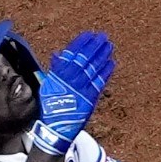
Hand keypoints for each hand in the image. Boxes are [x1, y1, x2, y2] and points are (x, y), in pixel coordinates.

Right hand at [30, 32, 115, 155]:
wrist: (56, 127)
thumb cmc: (51, 105)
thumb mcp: (49, 85)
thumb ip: (55, 69)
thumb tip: (58, 54)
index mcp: (59, 74)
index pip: (72, 53)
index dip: (81, 43)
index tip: (89, 34)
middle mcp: (70, 78)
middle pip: (85, 57)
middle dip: (94, 46)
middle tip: (103, 36)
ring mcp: (81, 88)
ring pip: (93, 67)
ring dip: (102, 55)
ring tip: (109, 45)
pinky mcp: (90, 98)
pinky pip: (99, 81)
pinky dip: (106, 72)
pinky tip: (111, 62)